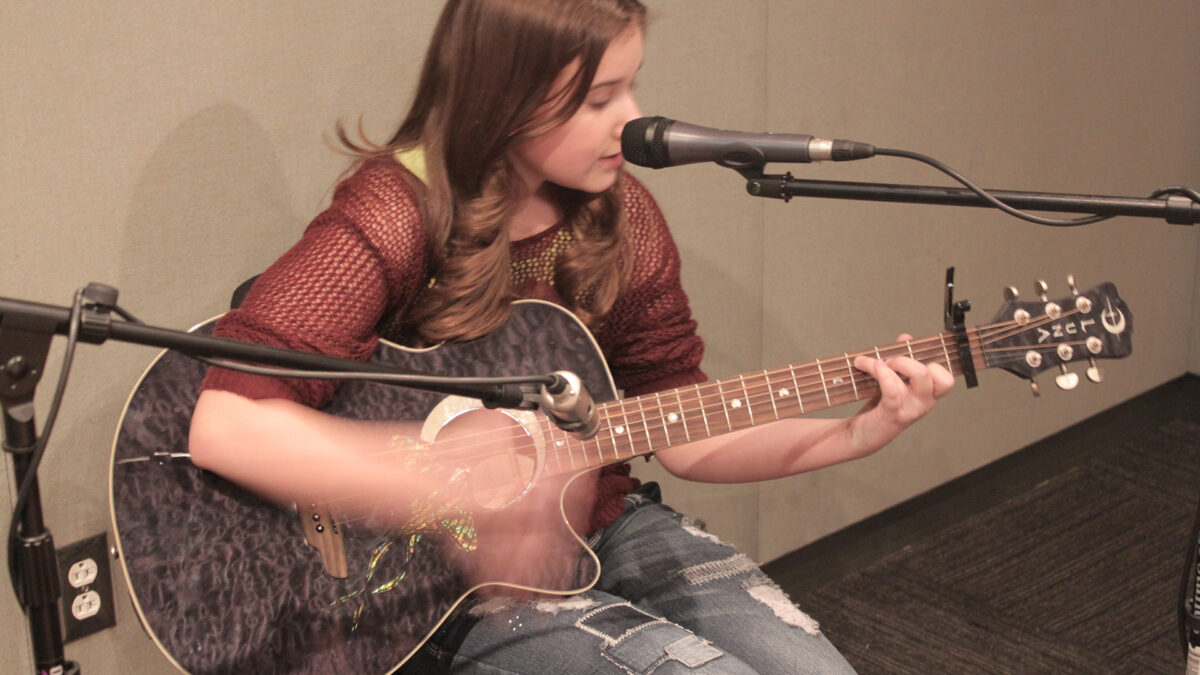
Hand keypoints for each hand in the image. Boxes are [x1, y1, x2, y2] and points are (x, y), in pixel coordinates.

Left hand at [848, 333, 954, 455]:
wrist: (858, 434)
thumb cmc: (878, 407)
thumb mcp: (893, 382)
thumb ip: (902, 361)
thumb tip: (906, 337)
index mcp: (927, 395)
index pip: (946, 378)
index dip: (930, 363)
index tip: (907, 358)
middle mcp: (923, 403)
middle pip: (936, 375)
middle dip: (909, 360)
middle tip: (887, 363)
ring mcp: (910, 410)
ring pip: (918, 377)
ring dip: (890, 363)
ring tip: (868, 363)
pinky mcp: (892, 415)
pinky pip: (894, 390)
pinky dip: (883, 374)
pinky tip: (871, 365)